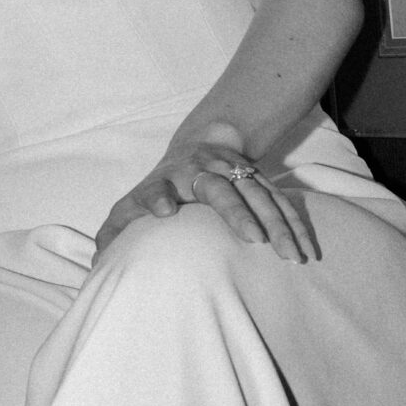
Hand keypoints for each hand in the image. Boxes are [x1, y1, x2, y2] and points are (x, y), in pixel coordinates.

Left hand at [93, 137, 316, 263]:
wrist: (199, 145)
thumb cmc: (159, 188)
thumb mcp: (132, 204)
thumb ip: (115, 230)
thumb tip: (98, 261)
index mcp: (164, 180)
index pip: (157, 187)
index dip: (157, 196)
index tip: (164, 211)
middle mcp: (199, 172)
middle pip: (218, 189)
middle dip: (236, 212)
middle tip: (253, 240)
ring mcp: (233, 172)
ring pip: (257, 195)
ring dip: (277, 224)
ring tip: (292, 256)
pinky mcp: (258, 179)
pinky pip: (281, 202)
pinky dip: (296, 224)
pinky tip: (308, 249)